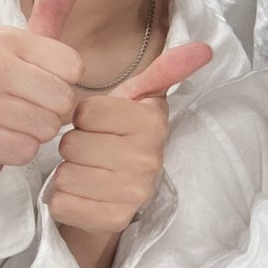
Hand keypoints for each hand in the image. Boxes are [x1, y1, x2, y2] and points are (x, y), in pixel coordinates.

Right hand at [0, 0, 83, 193]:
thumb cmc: (4, 89)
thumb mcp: (29, 47)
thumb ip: (52, 10)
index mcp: (5, 38)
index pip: (74, 68)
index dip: (66, 85)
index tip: (42, 84)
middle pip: (62, 98)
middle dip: (53, 112)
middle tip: (29, 109)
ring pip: (44, 126)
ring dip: (38, 134)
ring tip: (16, 125)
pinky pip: (23, 149)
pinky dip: (20, 152)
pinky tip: (3, 142)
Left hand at [46, 42, 211, 233]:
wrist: (118, 194)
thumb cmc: (121, 137)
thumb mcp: (140, 99)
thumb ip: (164, 69)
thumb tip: (205, 48)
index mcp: (154, 122)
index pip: (85, 110)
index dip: (83, 116)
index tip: (100, 124)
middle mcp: (149, 158)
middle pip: (72, 143)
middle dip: (74, 146)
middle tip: (92, 151)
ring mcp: (134, 192)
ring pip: (66, 174)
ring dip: (67, 173)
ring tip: (87, 172)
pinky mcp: (114, 219)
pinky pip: (62, 203)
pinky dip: (62, 199)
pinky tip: (82, 195)